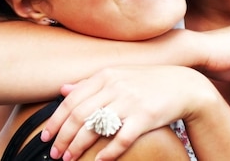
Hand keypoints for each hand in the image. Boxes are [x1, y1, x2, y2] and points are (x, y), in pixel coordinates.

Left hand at [41, 65, 216, 160]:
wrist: (183, 85)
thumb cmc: (148, 82)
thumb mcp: (119, 76)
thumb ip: (90, 83)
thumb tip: (63, 89)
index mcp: (106, 76)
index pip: (71, 100)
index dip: (55, 120)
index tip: (46, 136)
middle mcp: (116, 86)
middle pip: (79, 115)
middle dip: (63, 138)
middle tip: (55, 154)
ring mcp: (131, 101)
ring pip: (95, 128)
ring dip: (78, 147)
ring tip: (69, 159)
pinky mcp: (145, 117)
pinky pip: (121, 139)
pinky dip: (107, 153)